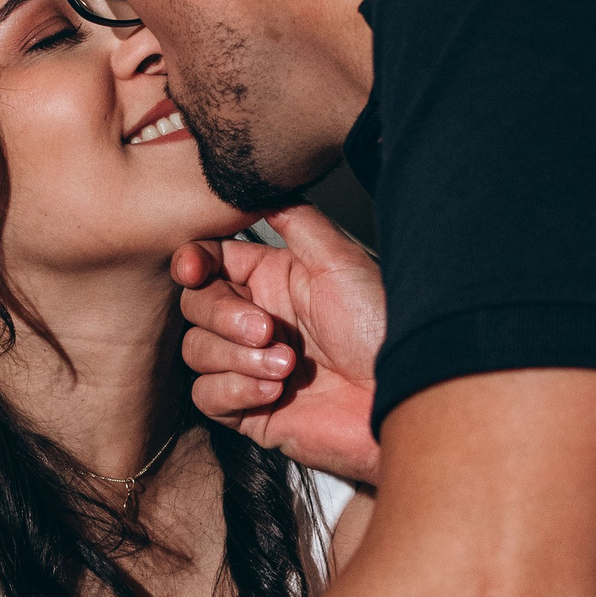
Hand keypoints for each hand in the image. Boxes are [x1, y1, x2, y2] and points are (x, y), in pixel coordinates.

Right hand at [173, 205, 384, 482]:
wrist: (402, 400)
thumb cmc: (383, 332)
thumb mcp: (340, 262)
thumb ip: (295, 221)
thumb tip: (260, 187)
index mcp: (275, 280)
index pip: (210, 263)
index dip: (193, 264)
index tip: (194, 271)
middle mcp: (258, 320)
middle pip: (196, 306)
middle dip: (223, 317)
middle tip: (267, 329)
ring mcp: (252, 366)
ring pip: (196, 352)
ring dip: (237, 358)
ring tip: (285, 365)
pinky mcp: (251, 409)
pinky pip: (207, 396)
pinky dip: (236, 390)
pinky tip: (275, 392)